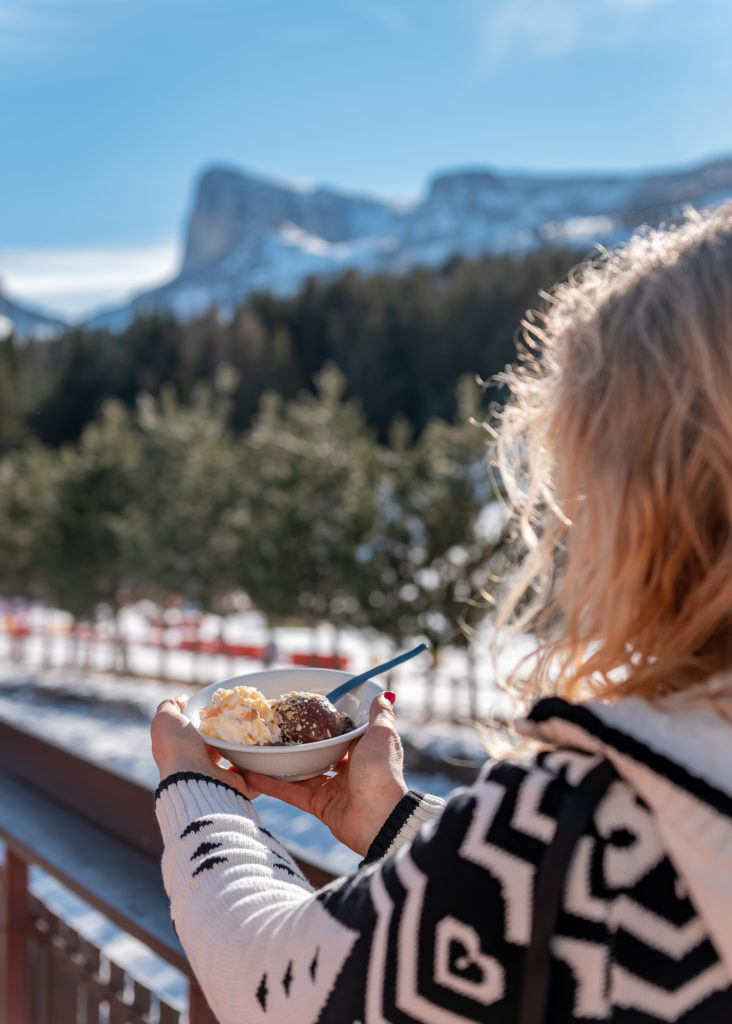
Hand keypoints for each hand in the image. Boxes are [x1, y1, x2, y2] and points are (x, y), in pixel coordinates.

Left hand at [150, 695, 256, 799]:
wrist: (193, 779)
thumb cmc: (177, 747)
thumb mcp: (165, 720)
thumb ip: (169, 706)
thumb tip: (181, 699)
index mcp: (184, 748)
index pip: (198, 730)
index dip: (209, 717)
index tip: (223, 706)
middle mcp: (200, 763)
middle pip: (220, 742)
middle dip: (233, 730)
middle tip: (246, 714)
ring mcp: (219, 776)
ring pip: (238, 757)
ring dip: (248, 745)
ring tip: (259, 728)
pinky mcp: (236, 785)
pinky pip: (252, 774)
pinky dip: (259, 764)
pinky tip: (264, 747)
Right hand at [245, 692, 407, 856]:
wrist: (379, 819)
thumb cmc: (381, 772)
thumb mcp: (382, 736)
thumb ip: (381, 715)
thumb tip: (386, 694)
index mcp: (362, 752)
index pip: (340, 734)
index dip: (325, 724)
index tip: (306, 711)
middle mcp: (348, 770)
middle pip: (318, 753)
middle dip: (299, 743)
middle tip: (276, 727)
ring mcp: (333, 789)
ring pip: (302, 773)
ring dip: (281, 763)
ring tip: (259, 748)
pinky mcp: (319, 807)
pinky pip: (292, 793)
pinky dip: (272, 785)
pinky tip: (252, 774)